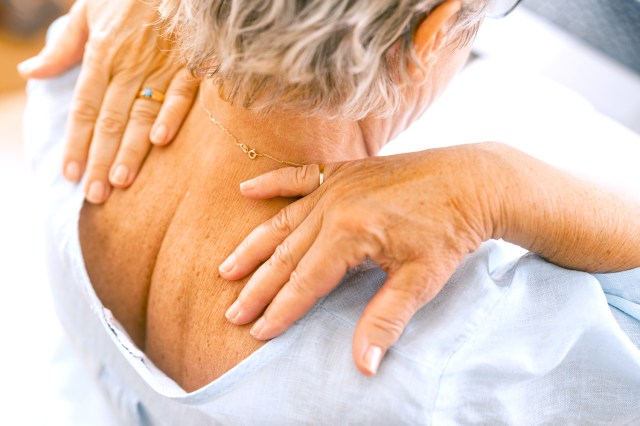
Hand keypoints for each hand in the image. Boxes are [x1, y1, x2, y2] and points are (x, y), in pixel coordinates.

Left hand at [18, 0, 198, 203]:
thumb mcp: (87, 12)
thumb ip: (62, 46)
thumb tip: (29, 72)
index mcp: (102, 53)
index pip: (84, 108)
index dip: (76, 142)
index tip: (70, 174)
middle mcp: (129, 64)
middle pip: (110, 119)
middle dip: (100, 158)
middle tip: (95, 193)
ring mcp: (162, 66)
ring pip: (142, 113)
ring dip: (131, 149)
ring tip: (120, 181)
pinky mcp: (191, 66)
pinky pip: (182, 93)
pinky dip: (172, 115)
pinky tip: (161, 141)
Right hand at [219, 144, 498, 375]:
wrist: (471, 180)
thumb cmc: (449, 231)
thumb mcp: (420, 279)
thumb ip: (385, 319)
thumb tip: (363, 365)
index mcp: (350, 233)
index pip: (305, 282)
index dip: (280, 311)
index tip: (257, 332)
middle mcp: (334, 206)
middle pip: (286, 255)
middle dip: (258, 288)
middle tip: (233, 312)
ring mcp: (336, 184)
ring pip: (283, 221)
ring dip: (254, 246)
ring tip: (226, 269)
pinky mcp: (344, 170)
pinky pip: (299, 176)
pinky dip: (271, 183)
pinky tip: (246, 189)